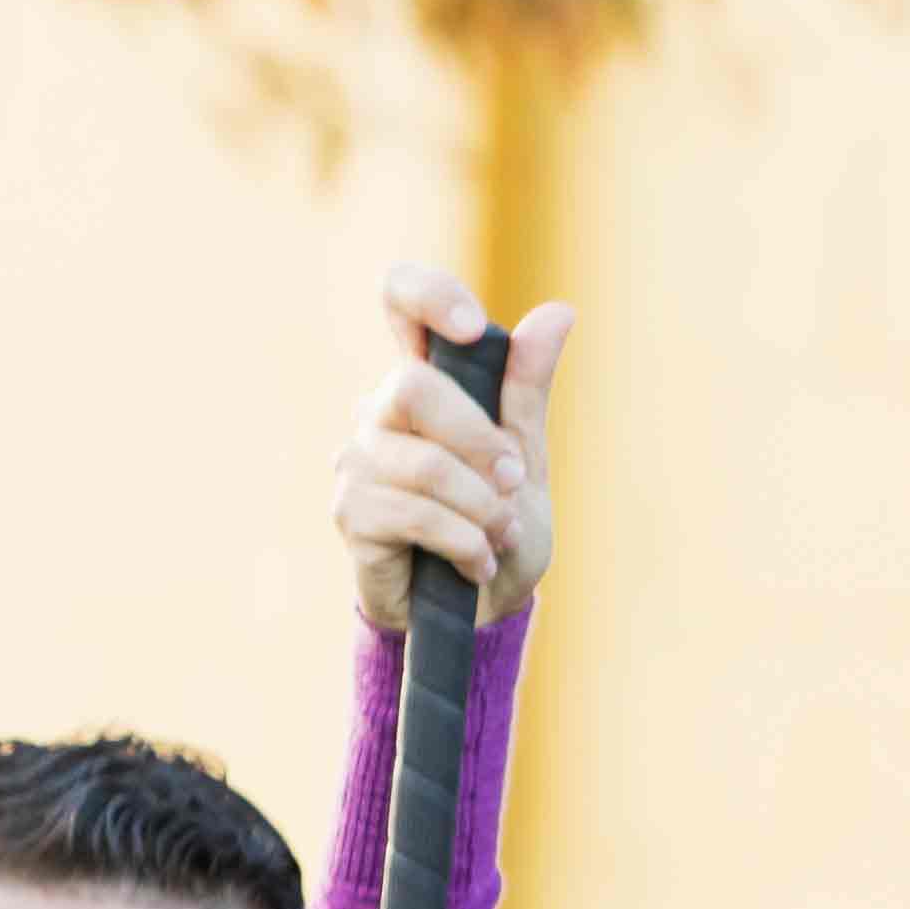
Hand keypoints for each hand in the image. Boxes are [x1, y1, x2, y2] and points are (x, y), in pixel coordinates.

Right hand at [334, 269, 569, 637]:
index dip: (428, 296)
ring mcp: (357, 459)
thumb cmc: (499, 528)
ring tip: (501, 536)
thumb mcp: (526, 457)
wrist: (481, 612)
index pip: (400, 299)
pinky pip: (415, 513)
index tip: (471, 328)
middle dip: (480, 441)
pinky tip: (476, 563)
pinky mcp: (350, 511)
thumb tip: (559, 312)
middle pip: (413, 387)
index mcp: (424, 381)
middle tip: (514, 482)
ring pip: (424, 464)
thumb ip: (527, 388)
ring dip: (482, 508)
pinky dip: (463, 542)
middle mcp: (380, 410)